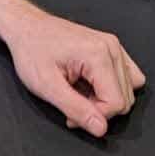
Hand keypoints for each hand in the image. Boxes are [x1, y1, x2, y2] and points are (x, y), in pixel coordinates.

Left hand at [2, 8, 144, 137]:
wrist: (26, 27)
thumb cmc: (31, 51)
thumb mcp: (47, 86)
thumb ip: (76, 109)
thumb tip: (101, 128)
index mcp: (98, 55)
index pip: (117, 103)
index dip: (95, 116)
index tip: (71, 115)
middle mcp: (111, 48)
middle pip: (125, 98)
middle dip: (99, 109)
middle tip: (72, 104)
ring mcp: (113, 46)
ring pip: (128, 90)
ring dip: (105, 99)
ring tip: (78, 93)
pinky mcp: (111, 48)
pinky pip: (127, 77)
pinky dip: (111, 88)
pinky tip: (89, 85)